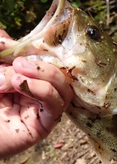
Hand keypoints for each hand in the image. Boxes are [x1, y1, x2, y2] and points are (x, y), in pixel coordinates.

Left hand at [0, 29, 73, 158]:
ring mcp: (41, 109)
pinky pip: (56, 105)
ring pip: (63, 87)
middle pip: (59, 71)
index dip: (33, 49)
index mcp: (25, 78)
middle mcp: (37, 93)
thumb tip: (6, 38)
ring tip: (17, 76)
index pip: (43, 59)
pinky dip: (44, 90)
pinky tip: (21, 85)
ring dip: (45, 75)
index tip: (8, 46)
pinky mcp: (43, 125)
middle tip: (16, 63)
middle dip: (40, 63)